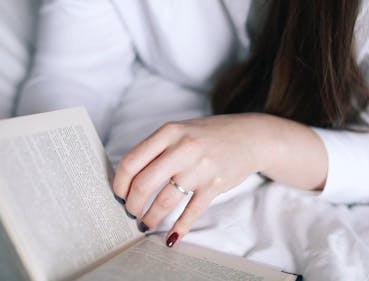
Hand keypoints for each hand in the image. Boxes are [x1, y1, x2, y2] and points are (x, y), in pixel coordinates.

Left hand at [113, 114, 276, 245]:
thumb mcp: (179, 131)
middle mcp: (183, 148)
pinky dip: (179, 228)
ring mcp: (200, 167)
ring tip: (145, 224)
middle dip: (132, 205)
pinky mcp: (215, 184)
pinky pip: (191, 212)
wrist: (249, 137)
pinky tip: (172, 236)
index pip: (132, 161)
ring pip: (165, 201)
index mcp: (169, 132)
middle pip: (144, 184)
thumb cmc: (208, 136)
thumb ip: (156, 149)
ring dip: (151, 218)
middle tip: (131, 212)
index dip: (120, 183)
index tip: (119, 195)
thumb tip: (127, 180)